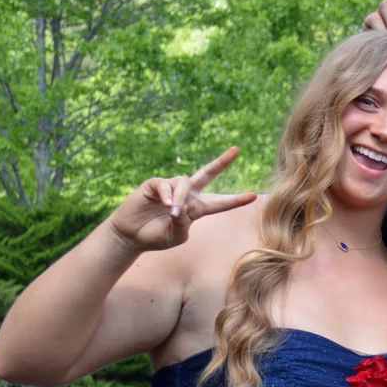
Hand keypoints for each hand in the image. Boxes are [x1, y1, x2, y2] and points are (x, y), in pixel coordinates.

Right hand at [106, 147, 256, 253]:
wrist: (132, 236)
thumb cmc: (156, 237)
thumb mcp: (177, 235)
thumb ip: (184, 224)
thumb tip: (183, 207)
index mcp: (198, 208)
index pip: (221, 202)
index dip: (236, 200)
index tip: (254, 195)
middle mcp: (188, 195)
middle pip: (208, 174)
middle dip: (222, 162)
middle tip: (236, 150)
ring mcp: (171, 188)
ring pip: (185, 183)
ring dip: (181, 198)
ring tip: (173, 213)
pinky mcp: (154, 185)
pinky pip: (166, 185)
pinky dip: (168, 195)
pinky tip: (167, 205)